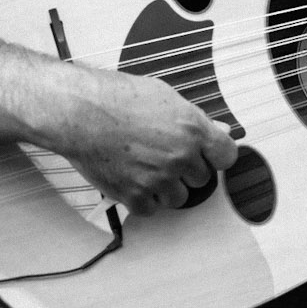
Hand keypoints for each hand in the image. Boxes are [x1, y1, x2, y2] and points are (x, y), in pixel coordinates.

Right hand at [57, 67, 238, 215]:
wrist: (80, 112)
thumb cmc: (117, 98)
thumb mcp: (165, 97)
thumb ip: (196, 119)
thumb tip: (220, 130)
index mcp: (193, 130)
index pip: (227, 156)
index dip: (216, 156)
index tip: (207, 156)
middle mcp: (180, 157)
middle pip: (201, 179)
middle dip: (186, 169)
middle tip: (163, 155)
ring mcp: (158, 179)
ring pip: (179, 198)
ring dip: (166, 188)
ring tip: (146, 168)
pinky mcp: (135, 196)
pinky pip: (151, 210)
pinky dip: (143, 200)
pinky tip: (133, 180)